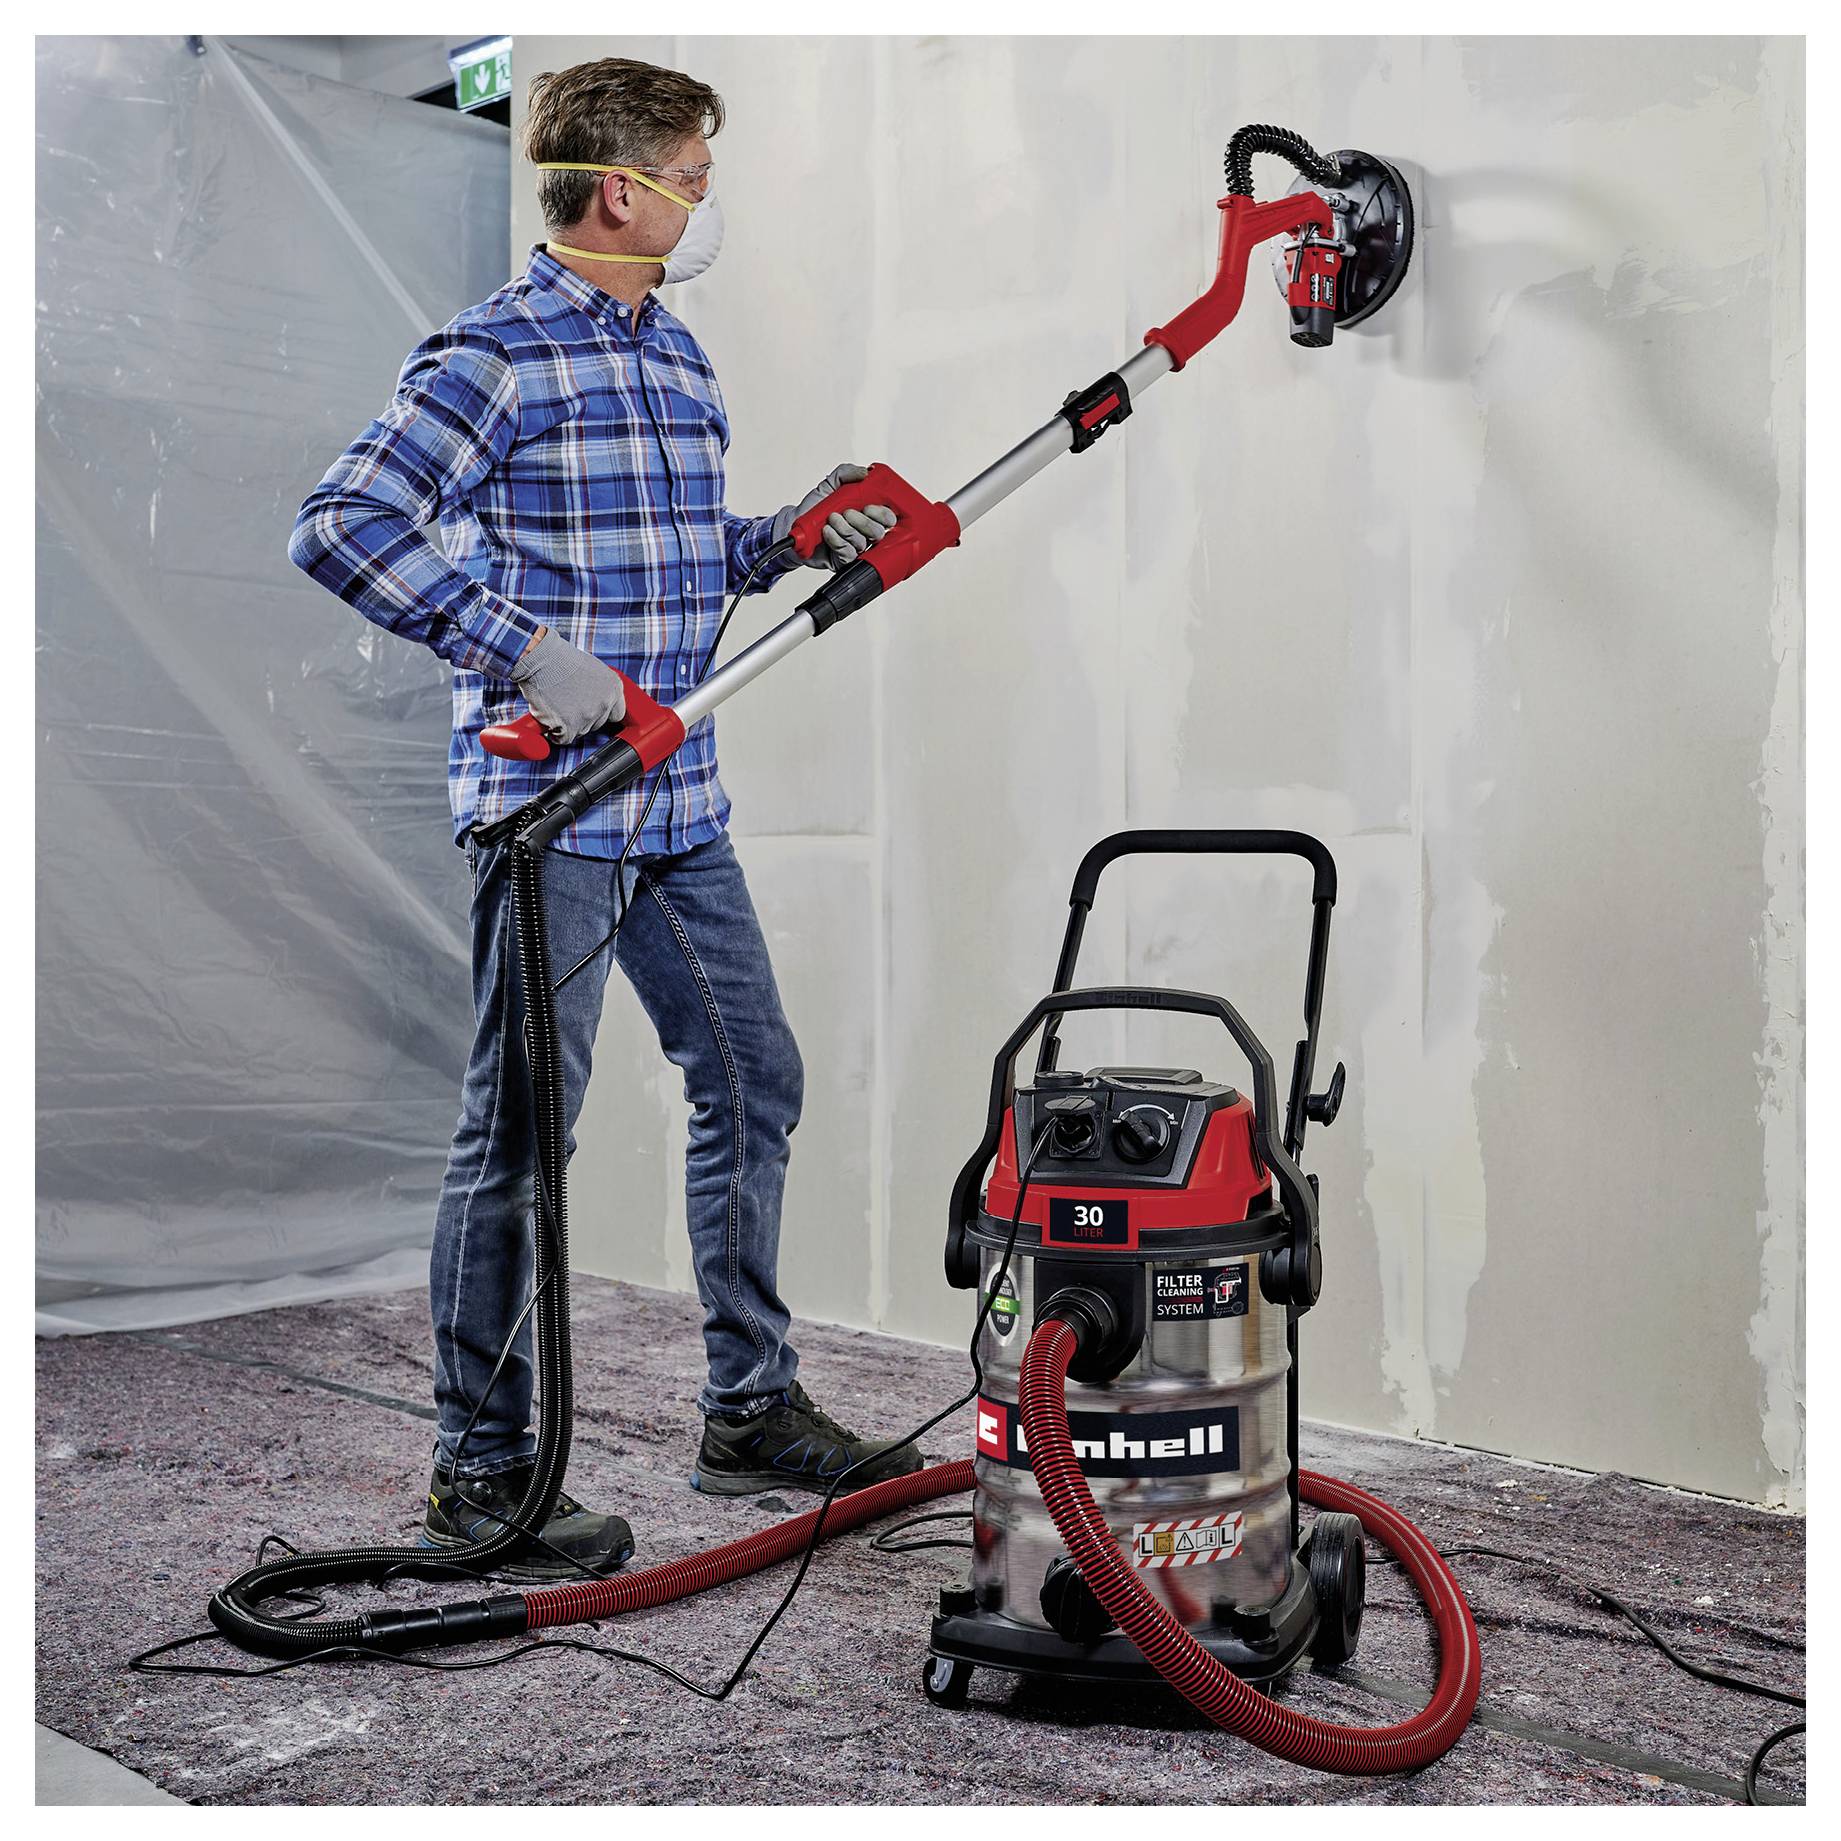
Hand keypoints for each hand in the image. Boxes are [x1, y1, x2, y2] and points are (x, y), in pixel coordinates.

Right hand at [509, 628, 626, 744]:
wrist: (540, 658)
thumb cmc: (561, 660)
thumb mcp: (593, 669)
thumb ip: (601, 689)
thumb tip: (598, 703)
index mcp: (614, 688)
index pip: (616, 714)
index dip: (601, 714)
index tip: (591, 712)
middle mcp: (605, 703)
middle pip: (597, 725)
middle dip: (582, 719)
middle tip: (566, 703)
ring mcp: (588, 715)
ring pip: (579, 732)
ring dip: (567, 724)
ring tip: (556, 703)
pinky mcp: (569, 726)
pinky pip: (562, 739)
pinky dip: (553, 732)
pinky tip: (549, 716)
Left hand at [774, 463, 897, 570]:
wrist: (794, 526)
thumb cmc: (814, 509)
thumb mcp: (829, 485)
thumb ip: (845, 473)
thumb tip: (864, 472)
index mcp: (867, 515)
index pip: (888, 518)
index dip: (882, 513)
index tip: (868, 506)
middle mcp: (863, 532)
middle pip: (879, 532)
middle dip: (863, 521)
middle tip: (847, 512)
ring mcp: (855, 547)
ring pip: (861, 542)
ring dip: (845, 528)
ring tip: (830, 519)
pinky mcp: (844, 560)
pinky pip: (848, 552)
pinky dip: (836, 539)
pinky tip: (826, 532)